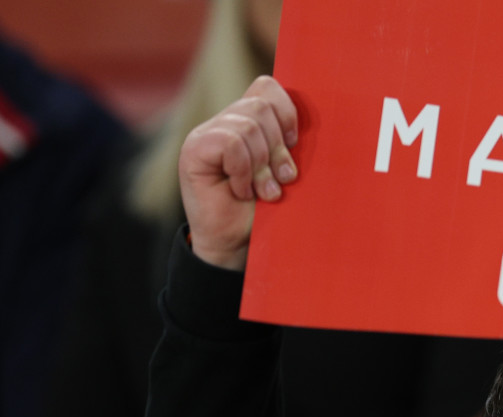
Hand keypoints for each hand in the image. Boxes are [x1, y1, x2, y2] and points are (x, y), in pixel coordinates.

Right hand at [178, 75, 298, 270]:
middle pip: (260, 106)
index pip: (266, 87)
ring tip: (264, 190)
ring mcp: (205, 133)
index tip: (294, 144)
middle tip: (283, 178)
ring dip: (262, 163)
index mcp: (247, 121)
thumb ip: (289, 145)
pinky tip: (242, 190)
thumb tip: (310, 128)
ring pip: (247, 126)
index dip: (286, 111)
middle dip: (278, 146)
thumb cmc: (264, 209)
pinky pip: (230, 143)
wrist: (235, 243)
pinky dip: (244, 170)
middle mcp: (224, 121)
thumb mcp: (284, 172)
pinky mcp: (193, 149)